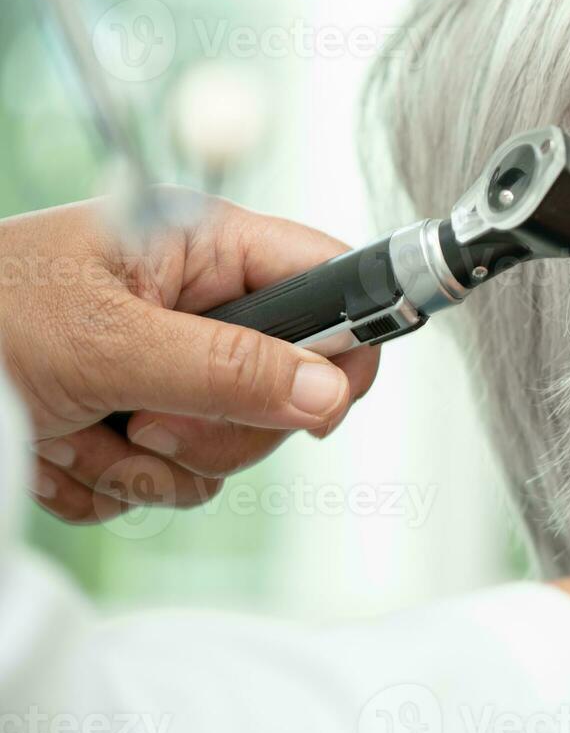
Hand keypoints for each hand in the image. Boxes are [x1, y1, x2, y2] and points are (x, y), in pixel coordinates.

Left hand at [0, 190, 379, 521]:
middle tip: (144, 419)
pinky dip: (114, 484)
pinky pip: (172, 480)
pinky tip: (62, 452)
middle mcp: (196, 305)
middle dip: (214, 427)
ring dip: (152, 464)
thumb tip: (331, 394)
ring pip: (228, 448)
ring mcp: (169, 368)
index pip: (327, 282)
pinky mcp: (136, 422)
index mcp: (202, 248)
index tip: (319, 407)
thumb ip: (228, 367)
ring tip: (80, 432)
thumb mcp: (105, 342)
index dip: (344, 344)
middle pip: (288, 386)